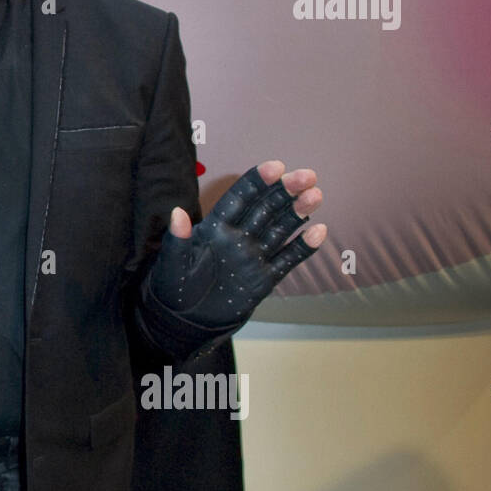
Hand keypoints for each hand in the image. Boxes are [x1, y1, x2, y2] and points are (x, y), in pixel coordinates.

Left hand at [147, 160, 326, 327]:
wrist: (186, 323)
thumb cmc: (174, 290)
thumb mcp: (171, 266)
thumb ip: (176, 241)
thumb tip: (176, 213)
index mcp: (215, 228)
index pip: (239, 199)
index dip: (257, 182)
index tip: (277, 167)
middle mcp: (238, 236)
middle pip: (266, 208)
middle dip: (286, 190)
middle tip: (308, 176)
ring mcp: (254, 255)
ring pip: (280, 228)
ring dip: (298, 212)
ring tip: (315, 195)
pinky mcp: (265, 278)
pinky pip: (287, 259)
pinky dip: (303, 247)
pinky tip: (319, 231)